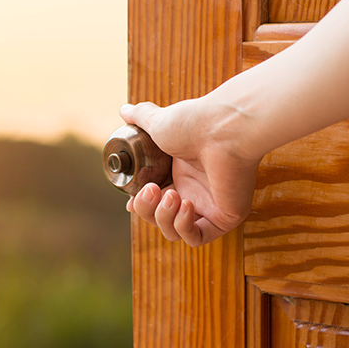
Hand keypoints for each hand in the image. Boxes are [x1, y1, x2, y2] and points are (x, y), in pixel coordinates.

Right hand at [120, 98, 261, 246]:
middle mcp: (194, 191)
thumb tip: (124, 111)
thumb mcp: (158, 121)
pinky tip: (186, 205)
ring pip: (175, 232)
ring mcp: (209, 206)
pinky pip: (197, 237)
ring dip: (165, 217)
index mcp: (179, 174)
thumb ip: (141, 118)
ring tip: (172, 195)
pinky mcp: (225, 217)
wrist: (222, 128)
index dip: (140, 205)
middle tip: (152, 189)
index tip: (131, 201)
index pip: (154, 201)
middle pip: (159, 218)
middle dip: (147, 209)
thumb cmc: (195, 123)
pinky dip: (184, 226)